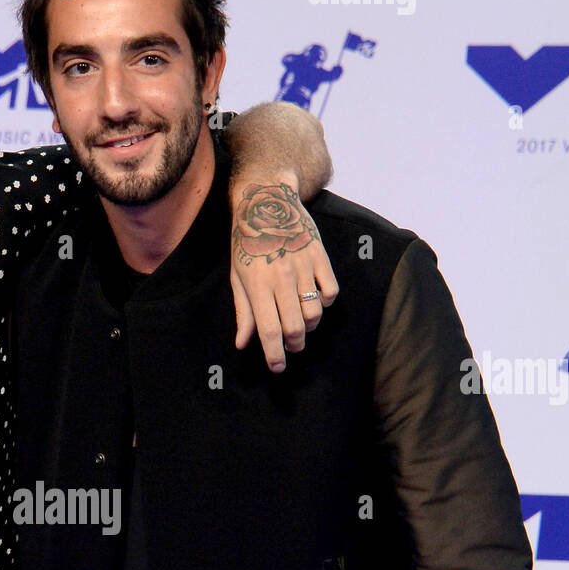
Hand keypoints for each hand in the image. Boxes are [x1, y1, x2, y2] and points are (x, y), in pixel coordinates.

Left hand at [229, 176, 338, 370]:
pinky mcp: (320, 256)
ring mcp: (303, 266)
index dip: (274, 355)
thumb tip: (243, 344)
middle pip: (295, 327)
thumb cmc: (246, 244)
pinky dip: (325, 303)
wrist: (266, 202)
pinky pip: (331, 292)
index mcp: (257, 285)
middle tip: (291, 347)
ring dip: (309, 326)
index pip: (269, 330)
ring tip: (301, 323)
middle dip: (294, 345)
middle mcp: (281, 277)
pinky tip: (314, 299)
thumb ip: (243, 312)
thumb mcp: (237, 278)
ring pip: (315, 312)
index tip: (277, 367)